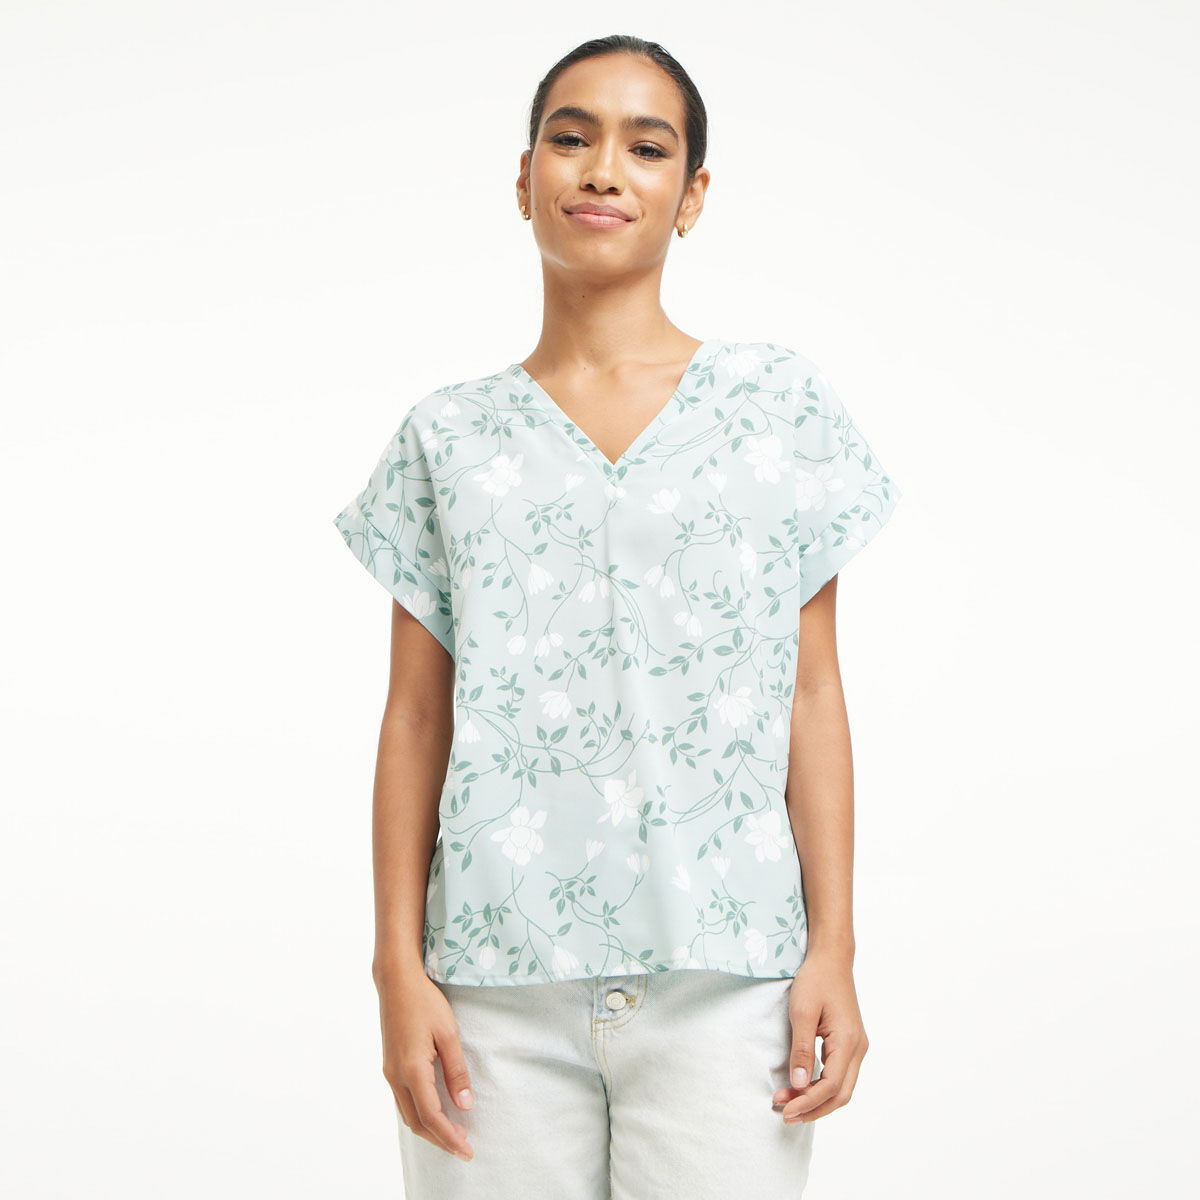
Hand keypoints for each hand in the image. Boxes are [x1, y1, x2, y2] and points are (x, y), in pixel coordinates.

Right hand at [378, 970, 475, 1161]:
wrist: (396, 982)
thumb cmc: (425, 1002)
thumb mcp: (449, 1033)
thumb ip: (456, 1070)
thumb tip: (464, 1104)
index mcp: (412, 1070)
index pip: (431, 1116)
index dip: (449, 1137)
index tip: (467, 1150)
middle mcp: (396, 1076)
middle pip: (416, 1122)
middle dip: (440, 1139)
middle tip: (464, 1147)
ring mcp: (390, 1072)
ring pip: (408, 1113)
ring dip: (429, 1128)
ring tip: (453, 1133)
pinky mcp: (390, 1066)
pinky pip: (403, 1100)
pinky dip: (419, 1114)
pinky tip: (435, 1112)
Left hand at [773, 952, 867, 1124]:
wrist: (831, 958)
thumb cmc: (816, 980)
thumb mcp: (802, 1012)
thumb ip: (802, 1049)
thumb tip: (798, 1084)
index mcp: (849, 1042)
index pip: (831, 1086)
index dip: (808, 1102)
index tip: (785, 1110)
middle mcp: (858, 1048)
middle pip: (840, 1094)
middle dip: (813, 1108)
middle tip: (784, 1114)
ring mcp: (856, 1047)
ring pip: (841, 1088)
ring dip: (816, 1099)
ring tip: (789, 1104)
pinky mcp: (849, 1043)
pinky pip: (839, 1075)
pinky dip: (822, 1087)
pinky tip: (802, 1087)